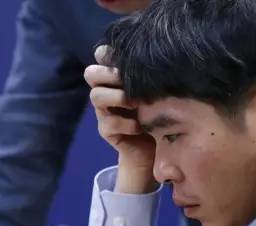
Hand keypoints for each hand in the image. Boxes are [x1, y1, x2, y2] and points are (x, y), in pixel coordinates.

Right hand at [84, 45, 157, 193]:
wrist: (157, 147)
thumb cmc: (162, 111)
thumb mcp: (160, 88)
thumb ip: (155, 72)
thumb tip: (165, 47)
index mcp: (116, 76)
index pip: (102, 55)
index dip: (109, 53)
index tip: (131, 58)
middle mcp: (106, 90)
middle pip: (91, 73)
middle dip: (109, 74)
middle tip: (129, 81)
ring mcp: (103, 111)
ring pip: (96, 96)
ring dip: (118, 98)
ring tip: (137, 104)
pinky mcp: (106, 131)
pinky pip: (109, 123)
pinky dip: (127, 124)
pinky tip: (142, 126)